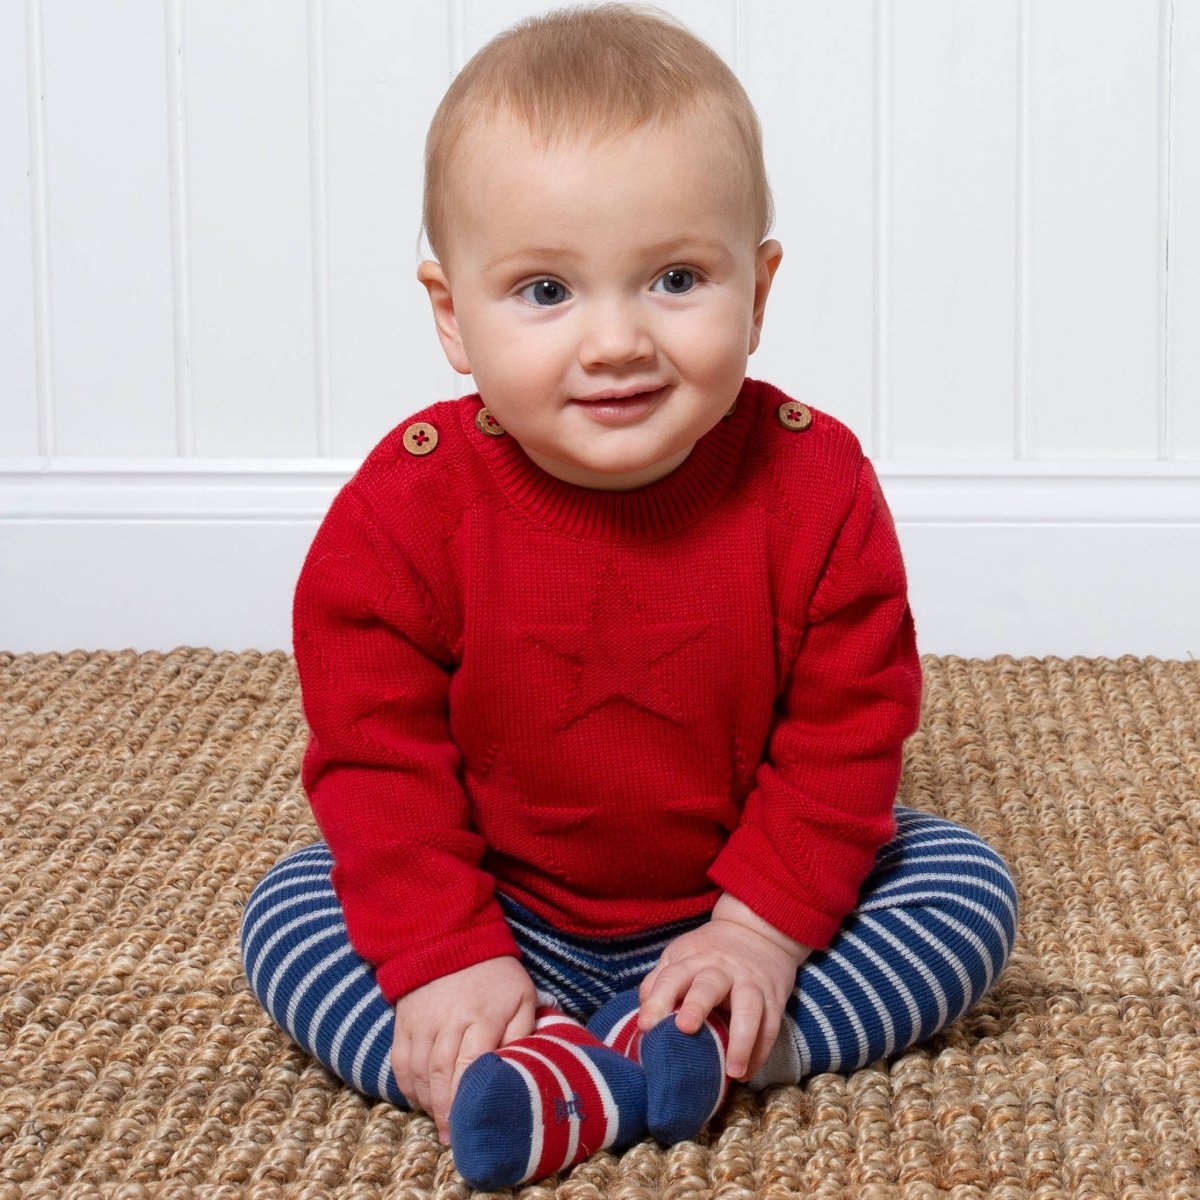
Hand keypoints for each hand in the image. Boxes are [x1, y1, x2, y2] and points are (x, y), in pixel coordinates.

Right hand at [391, 956, 535, 1142]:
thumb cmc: (496, 974)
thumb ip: (522, 1033)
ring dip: (427, 1103)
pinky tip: (420, 1100)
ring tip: (439, 1122)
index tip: (471, 1126)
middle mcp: (448, 1021)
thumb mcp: (522, 997)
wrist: (453, 938)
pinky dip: (407, 1086)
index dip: (467, 1101)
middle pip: (441, 1076)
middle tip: (452, 1137)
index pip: (470, 1067)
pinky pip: (400, 1062)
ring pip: (418, 1073)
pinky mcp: (403, 1021)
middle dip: (445, 1112)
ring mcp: (422, 1021)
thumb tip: (518, 1070)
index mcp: (482, 1016)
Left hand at [637, 894, 810, 1080]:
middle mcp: (722, 968)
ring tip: (733, 1072)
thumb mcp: (682, 956)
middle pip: (709, 985)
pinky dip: (760, 1052)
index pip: (672, 977)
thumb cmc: (710, 952)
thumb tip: (643, 1018)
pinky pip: (771, 1026)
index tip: (646, 1026)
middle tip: (684, 1028)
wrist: (756, 930)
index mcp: (693, 959)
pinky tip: (746, 1073)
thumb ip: (660, 982)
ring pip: (749, 1008)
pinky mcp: (773, 998)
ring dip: (741, 1040)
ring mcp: (750, 982)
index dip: (657, 1000)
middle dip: (697, 1006)